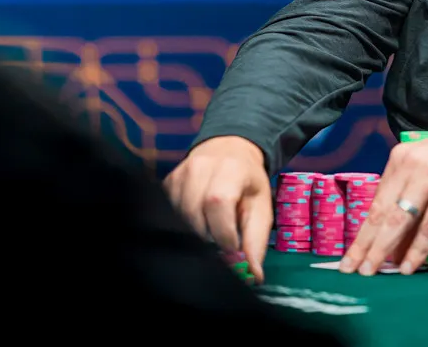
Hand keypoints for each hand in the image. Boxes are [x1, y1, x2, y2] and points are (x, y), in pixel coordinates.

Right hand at [163, 135, 272, 282]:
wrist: (229, 150)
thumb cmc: (248, 182)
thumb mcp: (261, 207)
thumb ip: (256, 241)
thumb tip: (254, 276)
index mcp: (230, 169)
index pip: (218, 203)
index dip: (222, 233)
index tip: (231, 249)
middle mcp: (200, 167)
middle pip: (193, 212)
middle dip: (206, 236)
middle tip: (219, 242)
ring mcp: (179, 173)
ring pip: (177, 214)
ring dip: (193, 232)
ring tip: (209, 231)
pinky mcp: (166, 182)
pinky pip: (167, 210)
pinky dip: (181, 224)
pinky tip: (195, 223)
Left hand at [339, 122, 427, 275]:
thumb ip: (412, 192)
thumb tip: (392, 235)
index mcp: (402, 156)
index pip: (376, 200)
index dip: (362, 230)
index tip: (349, 254)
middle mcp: (412, 164)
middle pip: (382, 212)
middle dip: (365, 244)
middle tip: (351, 270)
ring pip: (400, 221)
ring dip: (384, 250)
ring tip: (372, 272)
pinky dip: (417, 250)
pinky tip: (408, 267)